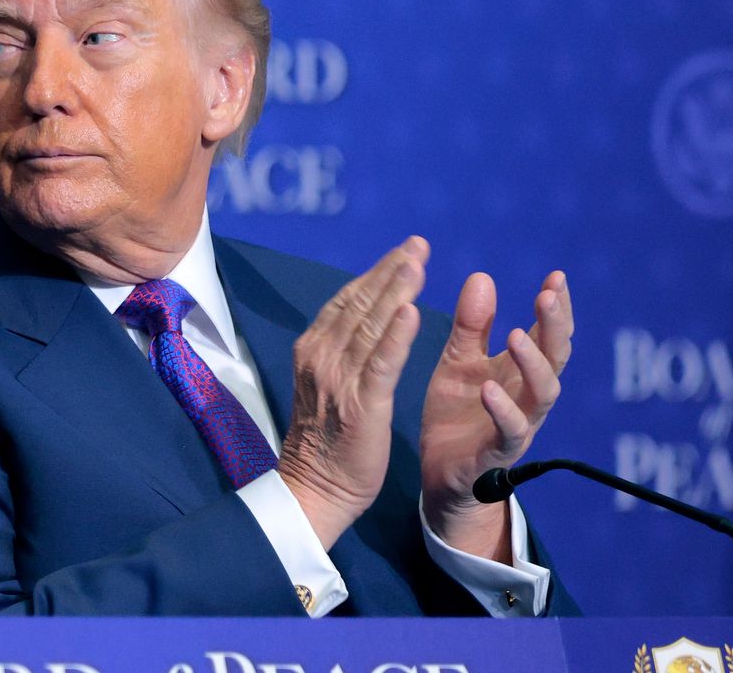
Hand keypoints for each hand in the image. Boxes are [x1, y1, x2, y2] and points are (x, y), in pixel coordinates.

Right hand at [277, 238, 427, 547]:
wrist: (315, 488)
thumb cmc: (327, 440)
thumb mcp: (326, 383)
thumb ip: (340, 349)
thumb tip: (360, 318)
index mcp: (314, 349)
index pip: (348, 301)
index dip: (377, 273)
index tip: (405, 251)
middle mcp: (322, 356)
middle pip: (359, 304)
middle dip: (390, 271)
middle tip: (418, 244)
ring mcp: (339, 379)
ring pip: (371, 326)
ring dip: (395, 291)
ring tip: (417, 263)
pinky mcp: (361, 404)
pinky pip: (381, 364)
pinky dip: (396, 336)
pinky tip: (412, 312)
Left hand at [420, 270, 571, 559]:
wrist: (439, 471)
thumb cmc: (458, 411)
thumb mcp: (459, 360)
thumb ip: (472, 324)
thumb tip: (483, 276)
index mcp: (519, 370)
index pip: (548, 334)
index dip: (556, 307)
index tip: (556, 277)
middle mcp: (527, 395)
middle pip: (555, 358)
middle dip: (556, 326)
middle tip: (548, 295)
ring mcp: (518, 424)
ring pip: (543, 394)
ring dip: (534, 364)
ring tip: (518, 336)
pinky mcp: (496, 452)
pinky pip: (510, 431)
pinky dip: (503, 409)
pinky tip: (489, 388)